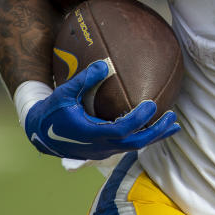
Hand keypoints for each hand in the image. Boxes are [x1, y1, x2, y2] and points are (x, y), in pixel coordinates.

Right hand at [24, 60, 179, 159]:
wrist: (40, 134)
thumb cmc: (53, 111)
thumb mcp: (64, 93)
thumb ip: (83, 79)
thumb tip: (104, 63)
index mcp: (92, 134)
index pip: (122, 129)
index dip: (139, 119)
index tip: (152, 104)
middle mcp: (101, 146)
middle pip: (135, 143)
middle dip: (155, 132)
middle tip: (172, 118)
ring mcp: (104, 151)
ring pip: (135, 147)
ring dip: (154, 136)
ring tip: (173, 125)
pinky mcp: (105, 150)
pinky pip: (129, 145)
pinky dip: (144, 136)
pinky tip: (155, 127)